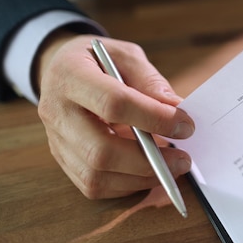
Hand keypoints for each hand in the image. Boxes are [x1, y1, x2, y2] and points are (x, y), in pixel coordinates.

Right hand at [35, 30, 193, 198]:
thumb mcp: (126, 55)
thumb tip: (177, 109)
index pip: (112, 103)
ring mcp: (56, 141)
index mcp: (70, 75)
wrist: (61, 71)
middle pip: (100, 151)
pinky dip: (128, 186)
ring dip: (141, 179)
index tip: (186, 126)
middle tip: (184, 159)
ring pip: (96, 176)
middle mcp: (56, 112)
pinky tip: (150, 173)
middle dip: (148, 161)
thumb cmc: (99, 61)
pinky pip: (94, 186)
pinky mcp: (63, 160)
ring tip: (172, 168)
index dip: (153, 118)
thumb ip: (150, 81)